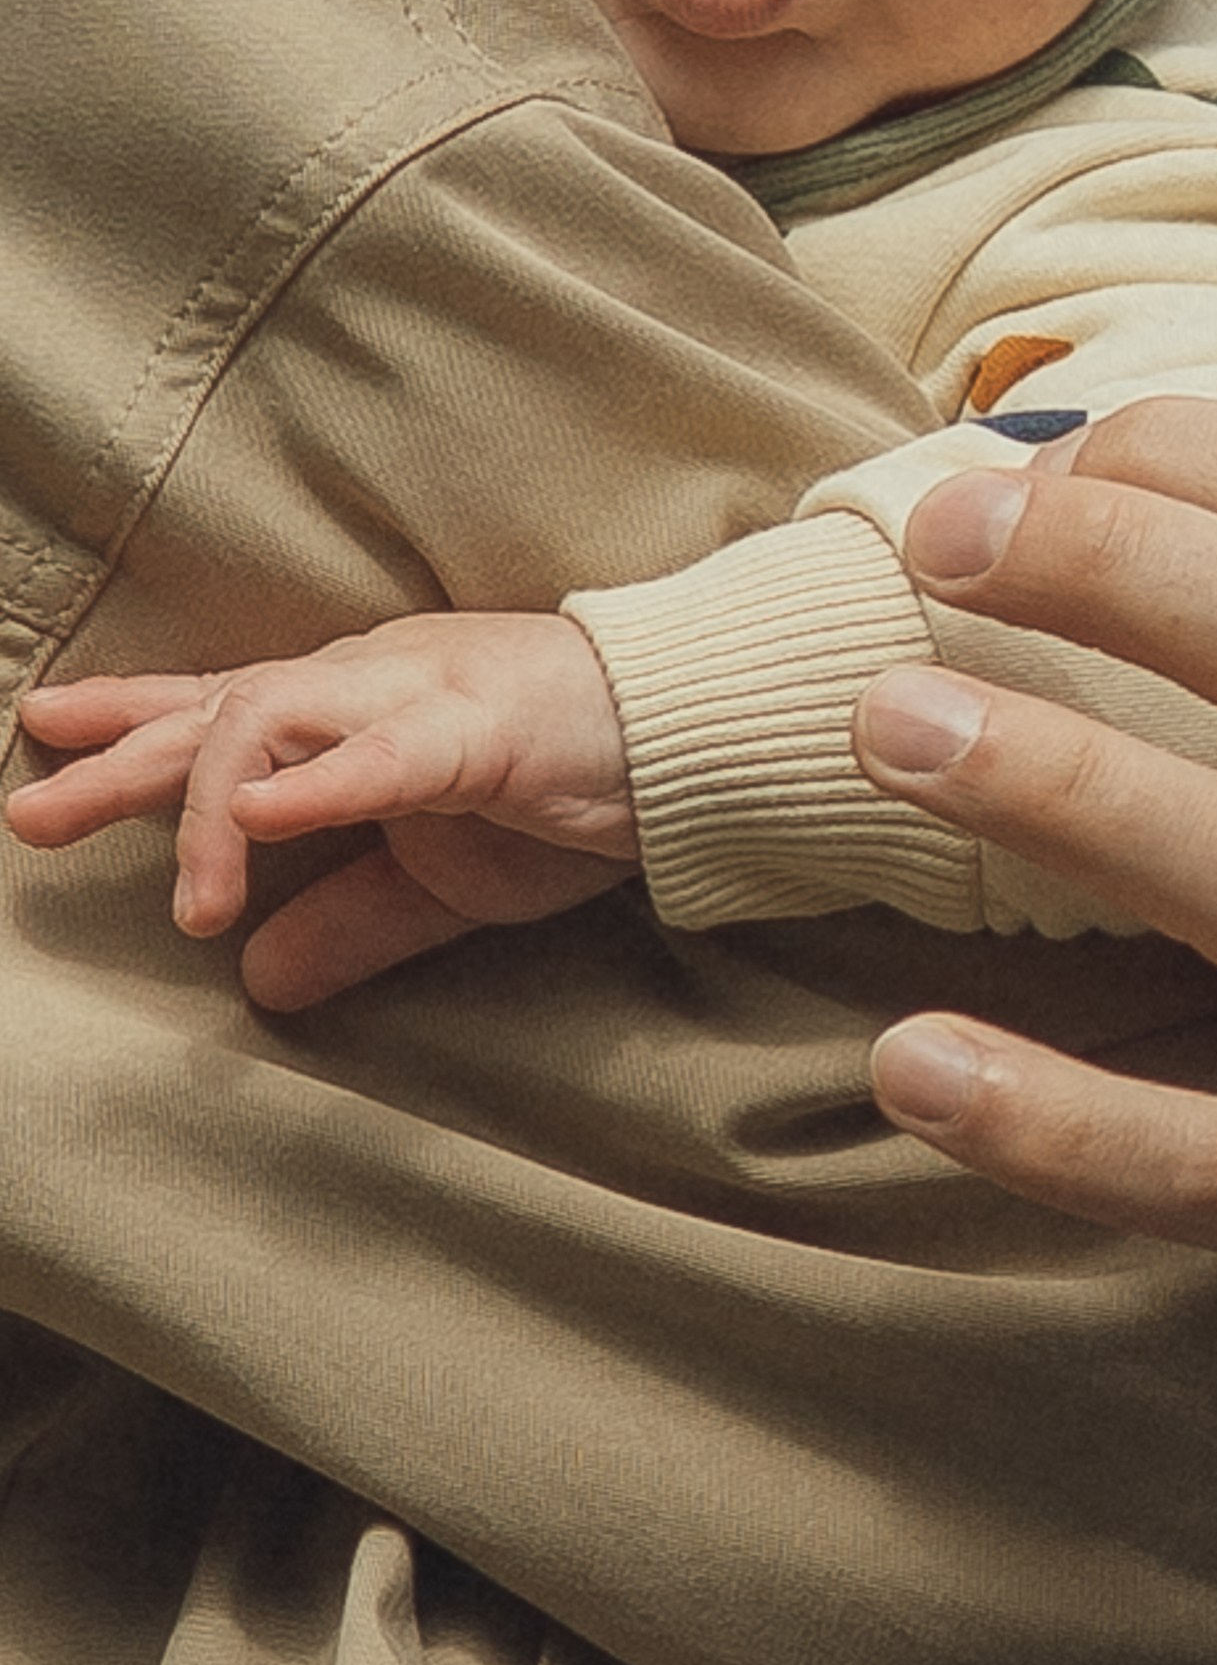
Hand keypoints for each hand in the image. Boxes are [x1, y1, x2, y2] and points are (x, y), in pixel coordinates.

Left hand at [11, 612, 639, 1008]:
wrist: (701, 735)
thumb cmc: (576, 784)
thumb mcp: (444, 876)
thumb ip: (350, 921)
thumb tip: (260, 986)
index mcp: (360, 706)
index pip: (224, 704)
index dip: (129, 720)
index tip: (41, 734)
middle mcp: (371, 678)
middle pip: (223, 707)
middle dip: (124, 763)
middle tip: (33, 814)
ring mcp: (426, 692)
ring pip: (285, 715)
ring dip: (217, 804)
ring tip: (194, 903)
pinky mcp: (491, 728)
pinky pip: (393, 753)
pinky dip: (323, 783)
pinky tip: (263, 813)